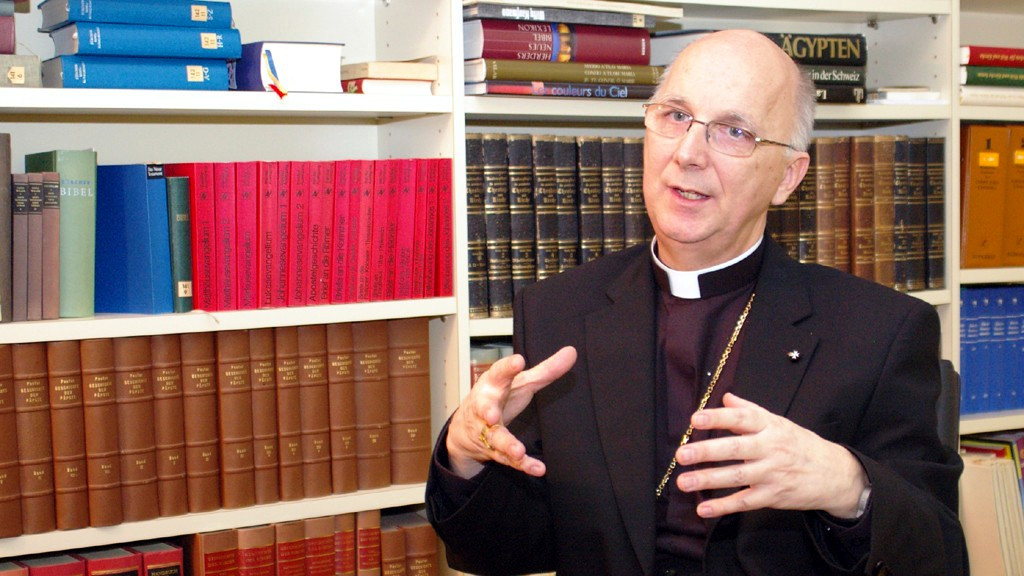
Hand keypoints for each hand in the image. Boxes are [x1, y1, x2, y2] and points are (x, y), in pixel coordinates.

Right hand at [446, 346, 576, 478]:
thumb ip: (546, 370)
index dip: (507, 367)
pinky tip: (538, 469)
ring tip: (518, 451)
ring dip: (506, 445)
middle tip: (492, 416)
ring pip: (495, 439)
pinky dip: (522, 465)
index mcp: (493, 385)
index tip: (518, 360)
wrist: (466, 428)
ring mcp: (487, 431)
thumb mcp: (521, 381)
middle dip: (488, 412)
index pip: (498, 373)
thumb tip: (573, 351)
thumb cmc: (498, 397)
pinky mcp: (494, 451)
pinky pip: (508, 459)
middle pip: (485, 408)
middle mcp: (486, 407)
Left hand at [675, 393, 867, 518]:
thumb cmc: (800, 445)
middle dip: (707, 451)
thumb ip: (749, 411)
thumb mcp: (778, 422)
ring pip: (736, 477)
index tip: (695, 419)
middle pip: (735, 449)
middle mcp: (770, 449)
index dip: (718, 418)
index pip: (741, 419)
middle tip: (683, 454)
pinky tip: (703, 508)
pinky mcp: (772, 496)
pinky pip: (744, 502)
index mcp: (769, 427)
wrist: (834, 473)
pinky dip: (723, 507)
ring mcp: (771, 474)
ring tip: (684, 482)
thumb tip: (725, 397)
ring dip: (708, 480)